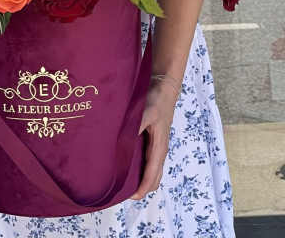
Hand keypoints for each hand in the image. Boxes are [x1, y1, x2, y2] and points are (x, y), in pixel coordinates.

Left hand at [130, 79, 178, 199]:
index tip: (130, 197)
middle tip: (121, 192)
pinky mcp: (152, 138)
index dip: (142, 188)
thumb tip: (123, 141)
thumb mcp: (145, 112)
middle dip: (141, 187)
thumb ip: (135, 126)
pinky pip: (146, 159)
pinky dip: (138, 166)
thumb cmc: (156, 100)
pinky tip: (123, 161)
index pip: (152, 175)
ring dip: (139, 177)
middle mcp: (159, 149)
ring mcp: (156, 145)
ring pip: (150, 169)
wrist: (164, 87)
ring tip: (121, 180)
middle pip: (153, 177)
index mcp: (159, 147)